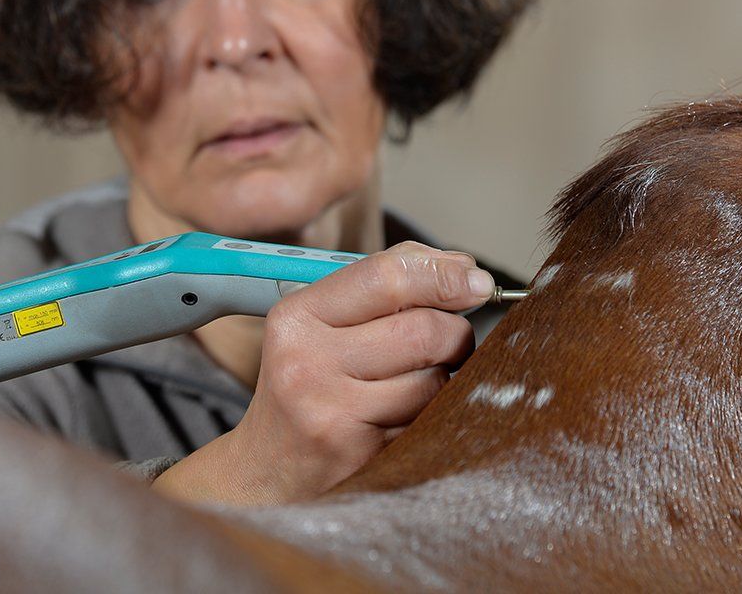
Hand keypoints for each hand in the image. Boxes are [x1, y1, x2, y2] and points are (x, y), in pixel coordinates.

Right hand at [151, 242, 493, 505]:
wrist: (263, 476)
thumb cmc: (305, 386)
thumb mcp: (321, 324)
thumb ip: (386, 283)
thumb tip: (463, 266)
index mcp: (297, 317)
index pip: (386, 277)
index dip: (444, 273)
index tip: (478, 280)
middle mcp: (307, 363)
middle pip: (423, 329)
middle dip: (456, 332)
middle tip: (453, 340)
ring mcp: (333, 415)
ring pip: (436, 380)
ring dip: (446, 378)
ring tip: (419, 382)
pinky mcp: (360, 458)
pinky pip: (429, 422)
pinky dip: (434, 415)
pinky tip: (407, 417)